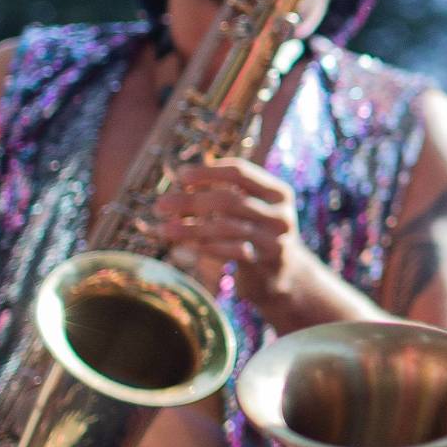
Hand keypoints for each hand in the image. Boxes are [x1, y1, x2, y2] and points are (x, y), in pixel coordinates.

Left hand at [154, 159, 325, 320]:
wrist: (285, 273)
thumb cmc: (257, 233)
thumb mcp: (251, 209)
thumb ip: (227, 192)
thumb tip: (181, 178)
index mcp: (277, 192)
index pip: (240, 173)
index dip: (208, 172)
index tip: (180, 176)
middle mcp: (280, 213)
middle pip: (229, 200)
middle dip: (191, 201)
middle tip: (161, 205)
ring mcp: (276, 238)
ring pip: (226, 227)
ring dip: (190, 228)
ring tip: (163, 229)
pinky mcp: (266, 262)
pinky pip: (230, 251)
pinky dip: (205, 247)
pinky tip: (185, 247)